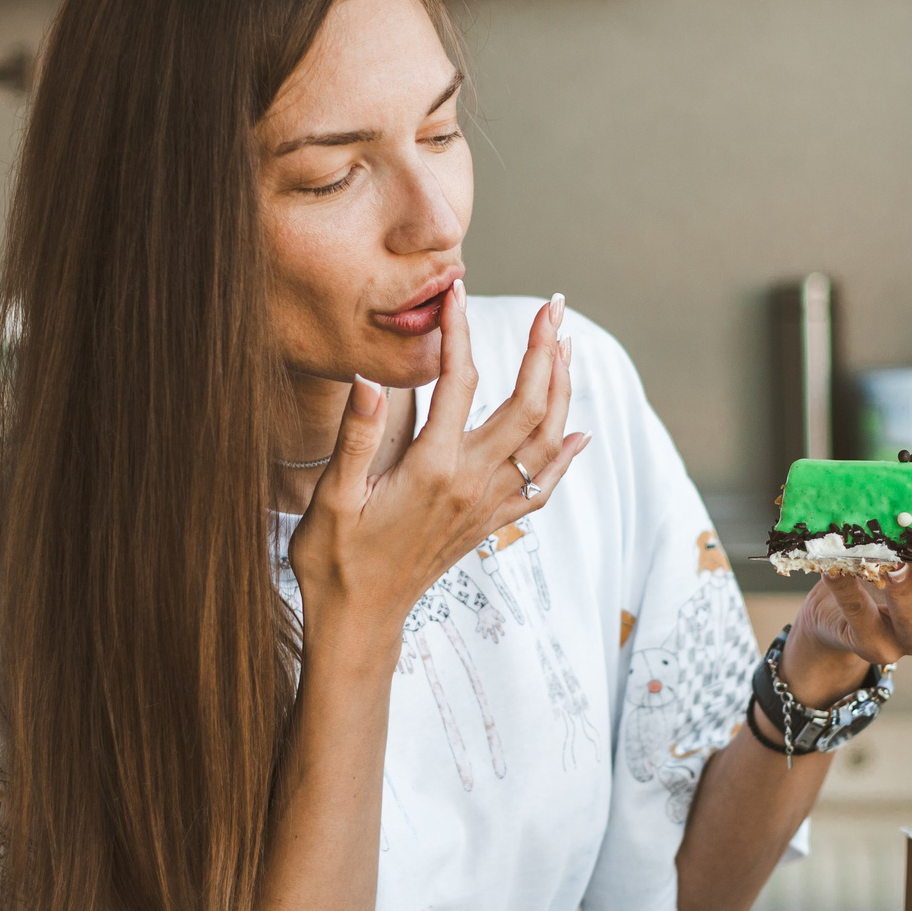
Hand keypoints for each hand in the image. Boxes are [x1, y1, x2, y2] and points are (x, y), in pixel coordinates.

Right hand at [287, 284, 588, 639]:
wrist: (359, 620)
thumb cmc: (335, 560)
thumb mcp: (333, 497)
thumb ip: (355, 437)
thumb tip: (369, 379)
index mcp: (432, 469)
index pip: (459, 382)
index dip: (462, 331)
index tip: (458, 290)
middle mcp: (471, 484)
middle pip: (528, 405)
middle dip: (544, 349)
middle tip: (553, 305)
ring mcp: (487, 505)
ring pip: (546, 440)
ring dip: (563, 390)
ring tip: (567, 346)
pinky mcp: (489, 523)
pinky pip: (542, 486)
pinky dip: (565, 456)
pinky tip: (578, 434)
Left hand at [777, 567, 911, 706]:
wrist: (835, 619)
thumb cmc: (878, 573)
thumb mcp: (908, 551)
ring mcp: (907, 637)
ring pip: (911, 619)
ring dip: (904, 591)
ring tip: (893, 564)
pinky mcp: (873, 646)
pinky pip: (860, 618)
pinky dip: (847, 591)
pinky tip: (835, 569)